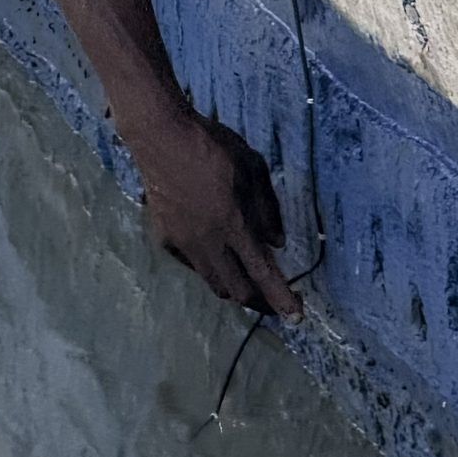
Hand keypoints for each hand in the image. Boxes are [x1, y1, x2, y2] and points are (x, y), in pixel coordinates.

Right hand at [135, 109, 299, 316]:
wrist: (161, 137)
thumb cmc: (212, 146)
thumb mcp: (252, 167)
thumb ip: (267, 208)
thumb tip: (277, 243)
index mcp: (233, 223)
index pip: (262, 272)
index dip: (281, 298)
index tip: (296, 319)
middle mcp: (207, 242)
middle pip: (236, 289)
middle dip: (259, 299)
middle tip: (273, 294)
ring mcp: (183, 243)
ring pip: (213, 281)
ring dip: (234, 286)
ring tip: (248, 278)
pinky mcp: (165, 239)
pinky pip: (194, 264)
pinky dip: (211, 266)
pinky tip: (217, 252)